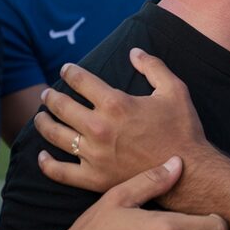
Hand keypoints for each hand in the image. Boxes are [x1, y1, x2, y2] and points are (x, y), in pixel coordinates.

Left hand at [35, 48, 210, 193]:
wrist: (189, 172)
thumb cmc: (183, 129)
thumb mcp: (174, 89)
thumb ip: (153, 66)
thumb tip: (133, 51)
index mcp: (116, 103)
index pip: (80, 81)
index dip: (70, 72)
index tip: (66, 69)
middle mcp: (99, 128)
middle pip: (61, 106)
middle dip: (50, 97)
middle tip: (47, 94)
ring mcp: (94, 155)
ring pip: (55, 135)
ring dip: (43, 123)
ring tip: (41, 117)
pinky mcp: (94, 178)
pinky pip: (61, 172)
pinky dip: (47, 163)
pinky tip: (42, 155)